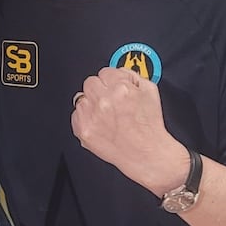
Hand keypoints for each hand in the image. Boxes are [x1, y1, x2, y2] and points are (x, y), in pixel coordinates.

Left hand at [71, 67, 186, 194]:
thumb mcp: (150, 91)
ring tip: (106, 116)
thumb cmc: (149, 127)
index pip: (105, 72)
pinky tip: (99, 124)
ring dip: (91, 104)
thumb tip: (118, 72)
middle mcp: (104, 100)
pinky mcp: (83, 129)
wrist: (146, 154)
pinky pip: (75, 115)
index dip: (112, 81)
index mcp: (121, 88)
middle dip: (100, 90)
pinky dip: (85, 119)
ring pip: (81, 98)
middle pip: (90, 82)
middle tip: (110, 102)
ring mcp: (92, 115)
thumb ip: (131, 75)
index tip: (114, 88)